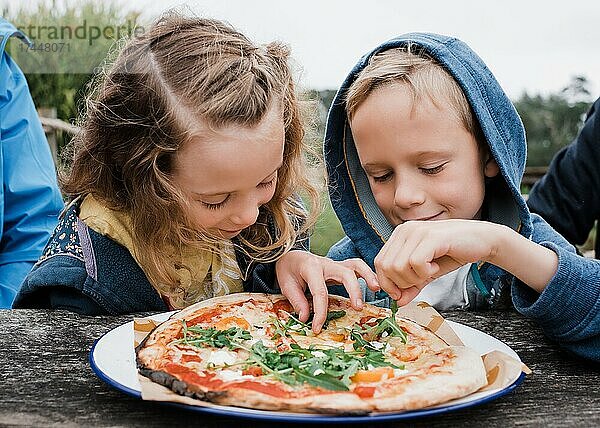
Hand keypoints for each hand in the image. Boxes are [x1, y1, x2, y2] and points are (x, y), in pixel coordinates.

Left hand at [275, 250, 379, 332]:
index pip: (320, 291)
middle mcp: (326, 263)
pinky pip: (357, 267)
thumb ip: (297, 300)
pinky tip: (375, 286)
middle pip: (345, 274)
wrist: (290, 256)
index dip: (320, 312)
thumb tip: (306, 318)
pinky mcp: (341, 267)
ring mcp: (335, 264)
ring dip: (368, 276)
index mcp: (310, 267)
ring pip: (356, 265)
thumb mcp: (286, 284)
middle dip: (354, 290)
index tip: (317, 328)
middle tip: (358, 308)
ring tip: (377, 289)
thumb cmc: (288, 270)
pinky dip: (368, 275)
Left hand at [374, 219, 501, 304]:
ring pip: (399, 266)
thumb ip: (411, 286)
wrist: (481, 241)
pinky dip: (425, 272)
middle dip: (401, 283)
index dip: (386, 283)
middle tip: (420, 281)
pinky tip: (435, 266)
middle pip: (386, 266)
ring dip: (415, 278)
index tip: (400, 294)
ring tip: (430, 271)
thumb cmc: (453, 253)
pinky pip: (416, 263)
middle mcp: (405, 230)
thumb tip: (398, 301)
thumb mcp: (427, 273)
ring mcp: (417, 231)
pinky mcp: (430, 237)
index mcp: (400, 236)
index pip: (379, 262)